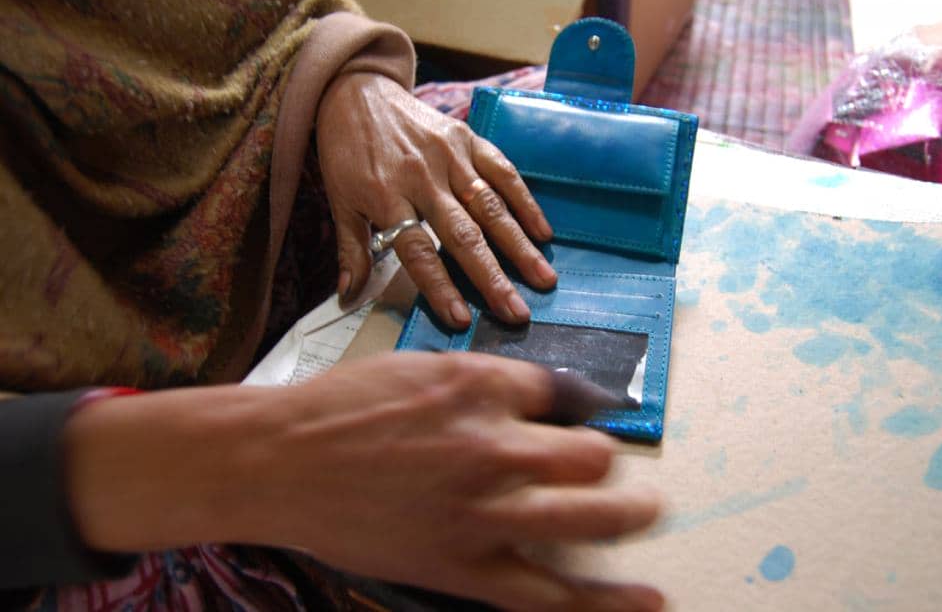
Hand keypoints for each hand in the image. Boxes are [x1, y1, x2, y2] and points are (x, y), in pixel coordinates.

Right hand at [65, 353, 663, 611]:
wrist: (277, 460)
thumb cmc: (338, 408)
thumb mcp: (417, 369)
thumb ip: (483, 383)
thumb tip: (537, 396)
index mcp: (479, 387)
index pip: (563, 392)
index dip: (575, 406)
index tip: (574, 418)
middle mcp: (492, 445)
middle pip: (591, 453)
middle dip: (601, 459)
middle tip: (598, 467)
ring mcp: (483, 511)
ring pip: (590, 514)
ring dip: (630, 512)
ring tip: (648, 511)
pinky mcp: (465, 566)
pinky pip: (549, 592)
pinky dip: (604, 602)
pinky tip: (648, 599)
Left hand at [316, 73, 556, 328]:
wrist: (355, 91)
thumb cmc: (346, 153)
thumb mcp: (339, 201)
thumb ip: (350, 250)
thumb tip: (349, 297)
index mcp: (386, 196)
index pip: (417, 250)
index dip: (439, 286)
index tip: (461, 319)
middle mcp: (423, 177)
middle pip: (463, 234)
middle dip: (492, 277)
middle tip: (517, 312)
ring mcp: (449, 156)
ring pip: (490, 206)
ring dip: (519, 245)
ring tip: (543, 278)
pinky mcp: (468, 138)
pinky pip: (502, 171)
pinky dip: (525, 202)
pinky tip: (544, 233)